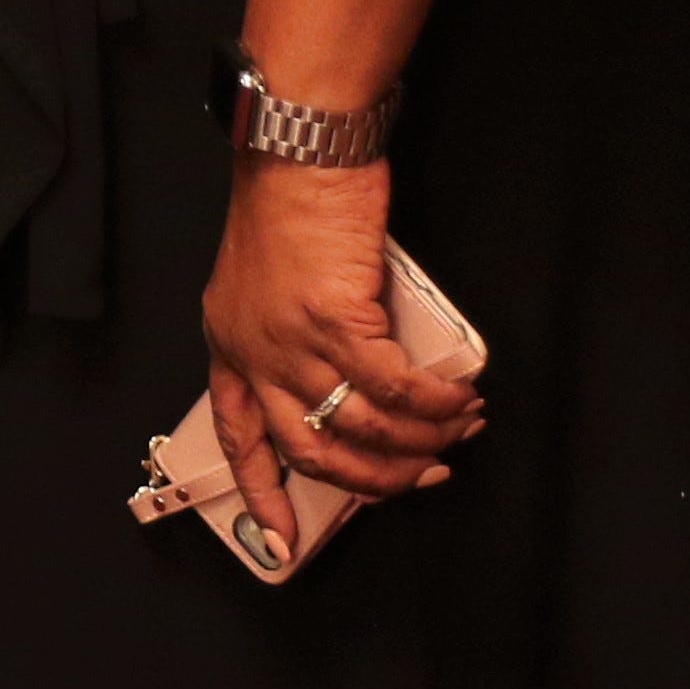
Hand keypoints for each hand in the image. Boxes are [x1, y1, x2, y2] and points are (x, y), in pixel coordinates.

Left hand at [198, 156, 481, 554]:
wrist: (300, 149)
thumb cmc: (291, 200)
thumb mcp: (271, 280)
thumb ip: (296, 336)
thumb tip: (357, 387)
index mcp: (230, 342)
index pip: (239, 436)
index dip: (263, 492)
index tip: (283, 539)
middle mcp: (253, 350)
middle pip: (311, 449)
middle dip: (373, 480)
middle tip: (420, 477)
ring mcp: (291, 340)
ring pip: (360, 427)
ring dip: (417, 443)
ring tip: (455, 434)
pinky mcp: (335, 320)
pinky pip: (393, 387)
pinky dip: (432, 404)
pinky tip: (459, 401)